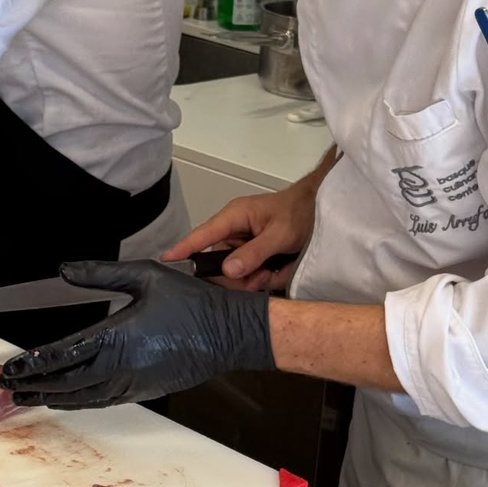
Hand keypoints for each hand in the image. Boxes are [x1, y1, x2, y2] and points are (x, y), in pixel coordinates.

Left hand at [0, 259, 274, 409]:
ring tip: (27, 396)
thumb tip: (64, 269)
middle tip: (7, 385)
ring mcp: (132, 383)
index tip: (11, 366)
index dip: (33, 361)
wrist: (228, 333)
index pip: (63, 354)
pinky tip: (65, 399)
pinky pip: (101, 401)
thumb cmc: (190, 302)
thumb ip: (101, 273)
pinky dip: (77, 402)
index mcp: (117, 336)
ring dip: (51, 397)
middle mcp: (120, 366)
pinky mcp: (143, 391)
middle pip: (65, 382)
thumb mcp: (144, 275)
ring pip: (81, 397)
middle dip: (33, 384)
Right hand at [161, 170, 326, 290]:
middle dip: (241, 276)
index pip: (203, 235)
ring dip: (257, 277)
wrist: (322, 209)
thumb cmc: (300, 212)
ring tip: (278, 270)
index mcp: (234, 216)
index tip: (165, 261)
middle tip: (264, 276)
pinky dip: (266, 276)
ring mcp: (244, 242)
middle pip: (221, 263)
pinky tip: (280, 270)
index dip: (184, 248)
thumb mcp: (280, 234)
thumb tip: (227, 271)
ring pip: (237, 272)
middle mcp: (234, 230)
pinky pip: (251, 273)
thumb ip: (254, 253)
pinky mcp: (254, 253)